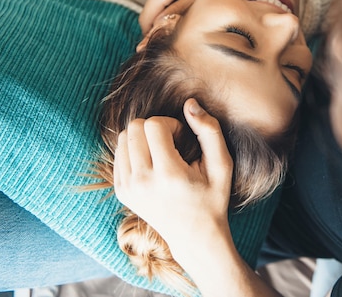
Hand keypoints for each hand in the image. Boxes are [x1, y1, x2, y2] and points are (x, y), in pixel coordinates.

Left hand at [113, 99, 233, 261]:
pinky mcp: (121, 191)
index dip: (170, 124)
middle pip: (134, 127)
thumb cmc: (212, 198)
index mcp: (167, 175)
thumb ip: (209, 130)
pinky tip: (153, 164)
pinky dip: (135, 150)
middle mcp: (141, 182)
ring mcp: (127, 188)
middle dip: (154, 127)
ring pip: (123, 138)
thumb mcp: (222, 164)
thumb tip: (189, 104)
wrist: (195, 236)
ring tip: (162, 154)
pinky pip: (119, 153)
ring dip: (143, 138)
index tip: (182, 139)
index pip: (153, 124)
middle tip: (172, 144)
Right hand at [139, 0, 245, 32]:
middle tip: (182, 39)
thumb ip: (180, 10)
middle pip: (149, 14)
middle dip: (161, 28)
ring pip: (157, 7)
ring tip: (190, 23)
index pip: (146, 20)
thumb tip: (160, 27)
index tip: (168, 47)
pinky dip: (173, 8)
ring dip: (168, 18)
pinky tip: (190, 10)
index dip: (153, 36)